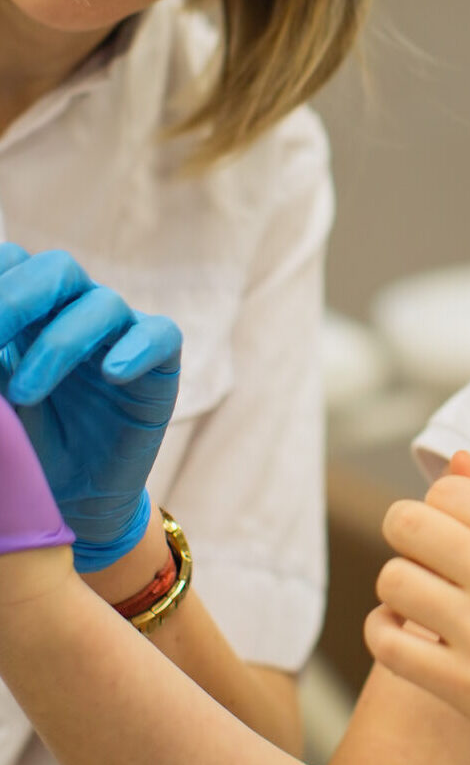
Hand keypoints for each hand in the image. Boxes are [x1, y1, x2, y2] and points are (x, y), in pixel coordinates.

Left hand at [0, 245, 181, 571]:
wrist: (72, 500)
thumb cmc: (26, 447)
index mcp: (29, 310)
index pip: (12, 263)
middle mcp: (73, 311)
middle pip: (57, 270)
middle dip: (16, 299)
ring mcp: (120, 333)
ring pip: (103, 304)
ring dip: (59, 345)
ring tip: (24, 396)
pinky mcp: (160, 362)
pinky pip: (159, 335)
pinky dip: (136, 348)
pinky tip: (113, 374)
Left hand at [365, 452, 469, 764]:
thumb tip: (453, 462)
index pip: (446, 490)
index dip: (443, 507)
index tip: (459, 532)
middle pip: (407, 524)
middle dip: (409, 535)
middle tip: (432, 559)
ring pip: (391, 578)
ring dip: (400, 585)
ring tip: (426, 597)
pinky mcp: (464, 688)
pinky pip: (384, 640)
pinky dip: (384, 629)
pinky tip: (409, 630)